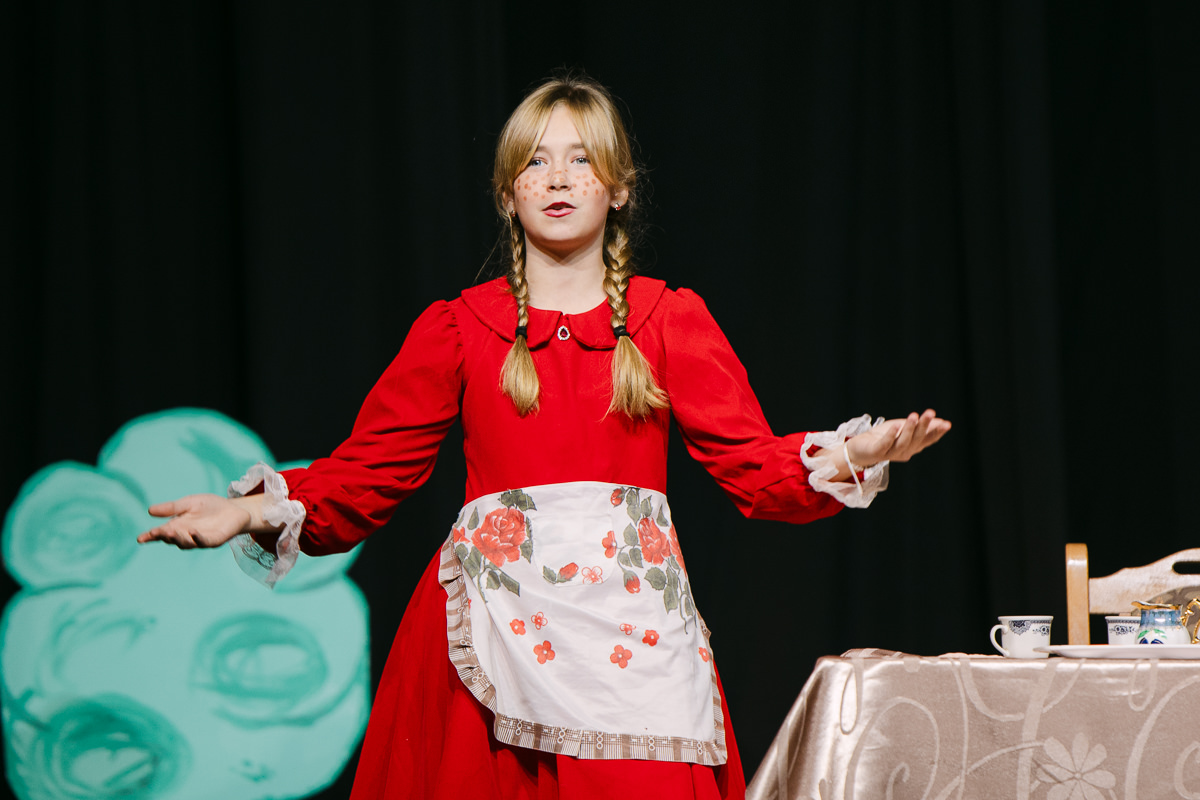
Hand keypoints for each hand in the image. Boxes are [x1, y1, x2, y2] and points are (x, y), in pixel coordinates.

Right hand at [137, 494, 251, 548]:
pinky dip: (198, 538)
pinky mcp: (214, 540)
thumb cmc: (210, 506)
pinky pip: (204, 541)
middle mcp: (186, 535)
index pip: (161, 533)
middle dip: (163, 536)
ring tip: (171, 531)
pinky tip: (193, 532)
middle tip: (156, 532)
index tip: (140, 539)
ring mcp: (200, 540)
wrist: (234, 509)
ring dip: (178, 538)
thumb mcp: (189, 503)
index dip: (151, 536)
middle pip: (171, 539)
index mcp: (178, 526)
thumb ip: (172, 508)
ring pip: (186, 543)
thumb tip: (149, 511)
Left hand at [846, 409, 950, 467]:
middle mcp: (904, 451)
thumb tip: (941, 421)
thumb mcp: (903, 428)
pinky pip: (885, 444)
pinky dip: (891, 435)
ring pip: (903, 442)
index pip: (928, 440)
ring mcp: (891, 453)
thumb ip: (920, 426)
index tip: (947, 424)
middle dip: (924, 426)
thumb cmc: (883, 437)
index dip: (937, 432)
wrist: (859, 449)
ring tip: (914, 416)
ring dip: (909, 429)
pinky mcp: (877, 452)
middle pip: (916, 439)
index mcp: (913, 446)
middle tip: (930, 413)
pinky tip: (895, 426)